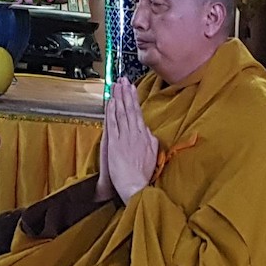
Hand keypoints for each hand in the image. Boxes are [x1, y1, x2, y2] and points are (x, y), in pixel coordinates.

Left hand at [99, 77, 159, 204]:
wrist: (136, 186)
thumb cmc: (143, 174)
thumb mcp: (153, 154)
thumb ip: (151, 140)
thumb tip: (148, 131)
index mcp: (145, 136)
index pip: (138, 113)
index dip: (134, 99)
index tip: (132, 88)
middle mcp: (135, 134)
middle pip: (130, 109)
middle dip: (126, 93)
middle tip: (123, 79)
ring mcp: (125, 137)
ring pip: (122, 113)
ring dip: (119, 98)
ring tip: (116, 85)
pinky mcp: (115, 143)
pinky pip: (113, 123)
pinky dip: (112, 111)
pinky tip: (111, 101)